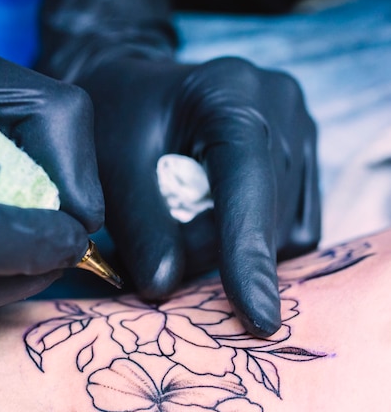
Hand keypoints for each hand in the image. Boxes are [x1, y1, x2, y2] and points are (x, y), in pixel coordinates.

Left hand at [36, 0, 319, 336]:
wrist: (132, 92)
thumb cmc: (113, 120)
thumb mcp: (111, 165)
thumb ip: (139, 225)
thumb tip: (167, 288)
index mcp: (230, 94)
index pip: (250, 185)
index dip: (250, 256)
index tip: (258, 319)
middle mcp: (280, 107)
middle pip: (264, 217)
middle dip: (211, 256)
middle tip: (155, 258)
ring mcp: (298, 133)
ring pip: (280, 231)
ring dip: (226, 254)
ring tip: (176, 232)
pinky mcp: (300, 162)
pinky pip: (288, 231)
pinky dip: (247, 246)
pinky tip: (208, 228)